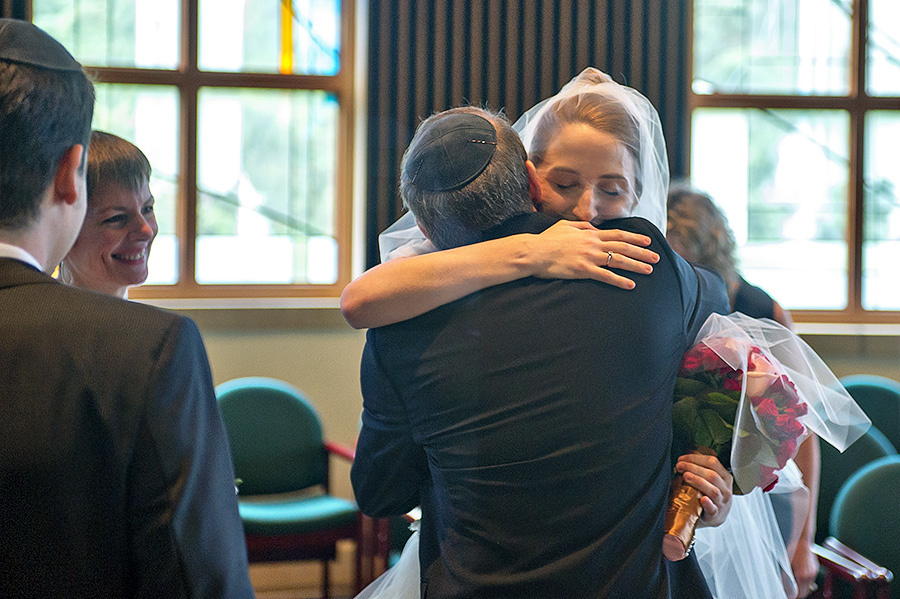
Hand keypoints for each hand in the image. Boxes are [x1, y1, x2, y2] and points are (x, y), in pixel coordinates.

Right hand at [528, 220, 658, 289]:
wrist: (534, 252)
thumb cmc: (546, 240)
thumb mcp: (564, 226)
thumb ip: (581, 226)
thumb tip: (593, 228)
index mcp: (590, 234)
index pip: (618, 234)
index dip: (635, 238)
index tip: (648, 240)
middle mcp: (593, 244)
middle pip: (623, 247)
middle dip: (642, 252)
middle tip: (656, 257)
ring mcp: (589, 257)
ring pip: (619, 260)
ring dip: (636, 265)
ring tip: (650, 270)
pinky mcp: (583, 270)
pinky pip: (606, 276)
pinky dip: (620, 280)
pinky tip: (631, 285)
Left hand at [675, 453, 732, 527]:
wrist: (714, 517)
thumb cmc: (709, 495)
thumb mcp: (710, 480)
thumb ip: (700, 470)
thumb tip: (681, 460)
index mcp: (725, 477)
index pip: (713, 462)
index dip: (695, 458)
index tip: (681, 459)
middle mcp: (726, 489)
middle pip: (712, 475)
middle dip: (693, 468)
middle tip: (680, 466)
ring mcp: (722, 502)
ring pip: (713, 490)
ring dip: (698, 481)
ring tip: (685, 476)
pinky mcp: (715, 514)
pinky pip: (713, 509)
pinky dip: (708, 504)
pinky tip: (702, 499)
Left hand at [790, 540, 818, 597]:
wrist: (803, 541)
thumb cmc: (793, 550)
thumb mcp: (786, 563)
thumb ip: (786, 576)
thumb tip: (783, 585)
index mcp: (802, 575)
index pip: (800, 593)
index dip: (794, 596)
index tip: (788, 597)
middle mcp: (810, 575)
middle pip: (805, 591)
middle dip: (798, 594)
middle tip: (790, 594)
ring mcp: (814, 572)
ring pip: (809, 586)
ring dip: (802, 588)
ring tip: (793, 587)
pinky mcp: (815, 569)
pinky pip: (811, 579)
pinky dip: (805, 581)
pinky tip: (798, 578)